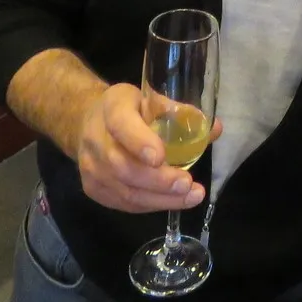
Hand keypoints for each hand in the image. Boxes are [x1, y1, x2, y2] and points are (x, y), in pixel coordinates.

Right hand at [75, 84, 221, 213]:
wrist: (86, 122)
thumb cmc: (128, 108)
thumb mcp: (150, 98)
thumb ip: (180, 112)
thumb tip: (215, 129)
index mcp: (111, 108)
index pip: (121, 125)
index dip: (140, 142)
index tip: (161, 157)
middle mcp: (95, 139)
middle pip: (123, 166)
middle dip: (158, 180)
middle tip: (188, 184)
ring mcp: (91, 168)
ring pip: (124, 190)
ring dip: (160, 198)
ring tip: (190, 197)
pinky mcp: (93, 189)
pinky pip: (123, 203)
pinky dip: (151, 204)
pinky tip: (172, 202)